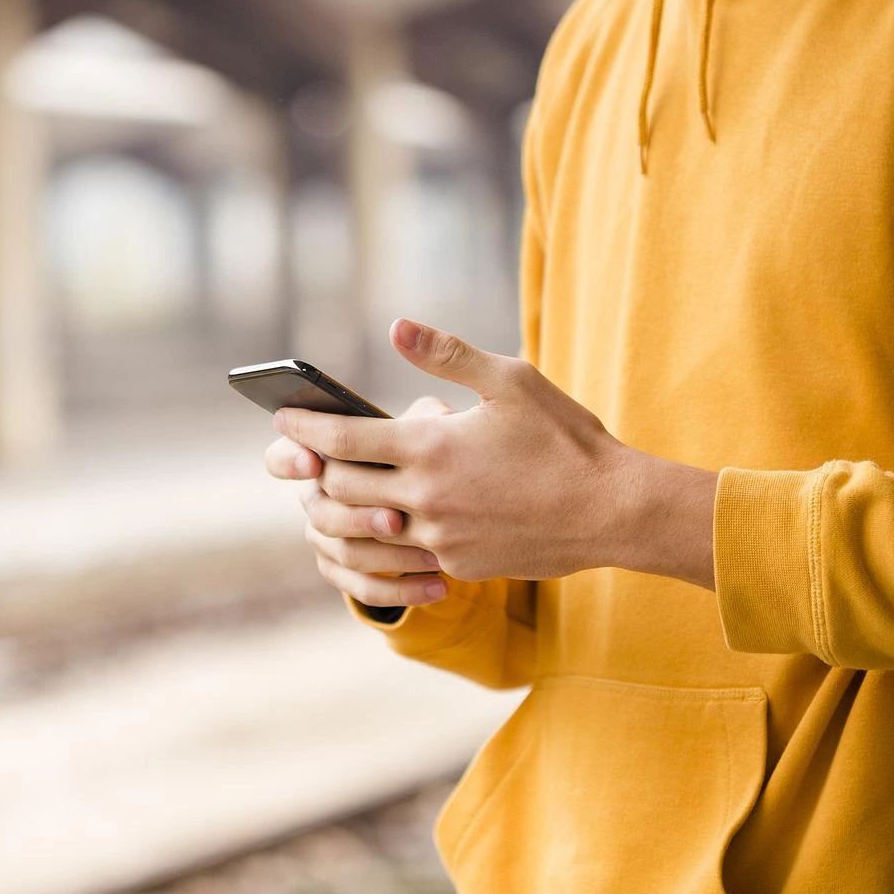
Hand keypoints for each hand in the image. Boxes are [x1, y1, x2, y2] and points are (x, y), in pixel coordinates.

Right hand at [266, 396, 455, 607]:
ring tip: (434, 556)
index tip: (314, 463)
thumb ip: (423, 420)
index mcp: (320, 458)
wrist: (435, 501)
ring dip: (391, 556)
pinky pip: (363, 588)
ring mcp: (325, 538)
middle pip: (322, 513)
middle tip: (397, 520)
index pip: (281, 458)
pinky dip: (403, 589)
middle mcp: (315, 499)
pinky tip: (439, 587)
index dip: (290, 461)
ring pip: (345, 553)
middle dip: (359, 518)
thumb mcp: (426, 429)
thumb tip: (435, 418)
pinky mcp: (343, 572)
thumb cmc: (422, 453)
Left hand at [271, 319, 717, 591]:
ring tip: (338, 491)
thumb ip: (446, 354)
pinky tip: (391, 520)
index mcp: (430, 446)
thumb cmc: (566, 438)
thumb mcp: (511, 380)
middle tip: (306, 455)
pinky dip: (388, 536)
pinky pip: (405, 554)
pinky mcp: (458, 566)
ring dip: (342, 511)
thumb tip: (396, 326)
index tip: (281, 417)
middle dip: (316, 469)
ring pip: (363, 529)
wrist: (612, 511)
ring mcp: (439, 538)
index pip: (341, 438)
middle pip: (339, 488)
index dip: (303, 426)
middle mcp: (425, 497)